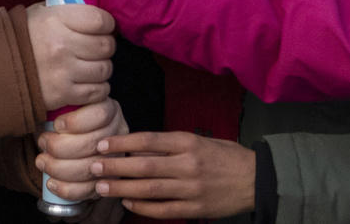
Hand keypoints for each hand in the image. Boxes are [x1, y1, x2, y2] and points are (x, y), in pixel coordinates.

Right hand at [26, 3, 114, 110]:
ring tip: (91, 65)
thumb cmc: (24, 37)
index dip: (107, 24)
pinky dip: (98, 88)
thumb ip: (69, 10)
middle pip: (106, 46)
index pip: (100, 20)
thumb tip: (95, 12)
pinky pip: (97, 91)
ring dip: (102, 68)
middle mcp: (61, 45)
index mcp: (55, 19)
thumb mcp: (41, 13)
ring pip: (104, 70)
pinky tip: (88, 81)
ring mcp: (63, 71)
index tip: (104, 27)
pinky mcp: (63, 94)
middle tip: (98, 48)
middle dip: (106, 47)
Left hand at [37, 98, 128, 201]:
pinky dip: (67, 189)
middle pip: (94, 143)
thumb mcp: (62, 102)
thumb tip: (59, 105)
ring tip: (42, 161)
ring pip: (91, 168)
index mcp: (108, 109)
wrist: (62, 139)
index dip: (77, 122)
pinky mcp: (106, 181)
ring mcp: (115, 158)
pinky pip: (89, 190)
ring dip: (60, 168)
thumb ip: (63, 96)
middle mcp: (116, 133)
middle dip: (62, 147)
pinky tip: (51, 182)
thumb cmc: (60, 118)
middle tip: (43, 143)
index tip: (57, 125)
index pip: (101, 115)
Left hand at [91, 130, 255, 218]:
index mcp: (188, 142)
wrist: (256, 179)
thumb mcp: (197, 140)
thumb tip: (136, 149)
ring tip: (103, 187)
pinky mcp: (196, 208)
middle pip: (144, 166)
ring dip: (122, 188)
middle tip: (94, 167)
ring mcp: (192, 188)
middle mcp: (188, 164)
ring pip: (150, 189)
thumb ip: (168, 145)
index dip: (122, 143)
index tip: (103, 145)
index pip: (148, 140)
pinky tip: (128, 202)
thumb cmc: (224, 156)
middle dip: (115, 167)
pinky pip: (164, 209)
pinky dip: (143, 207)